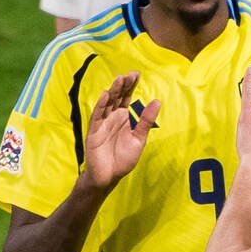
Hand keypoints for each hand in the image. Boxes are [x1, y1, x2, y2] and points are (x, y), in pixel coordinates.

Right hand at [83, 72, 159, 188]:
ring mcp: (102, 124)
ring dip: (112, 92)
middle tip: (129, 74)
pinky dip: (100, 106)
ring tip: (119, 80)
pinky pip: (97, 117)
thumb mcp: (138, 139)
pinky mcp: (94, 132)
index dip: (131, 86)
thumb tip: (156, 101)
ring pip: (107, 104)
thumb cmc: (123, 159)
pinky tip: (105, 96)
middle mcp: (112, 118)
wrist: (108, 177)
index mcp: (124, 118)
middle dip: (123, 85)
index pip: (127, 98)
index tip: (136, 74)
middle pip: (117, 97)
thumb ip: (146, 121)